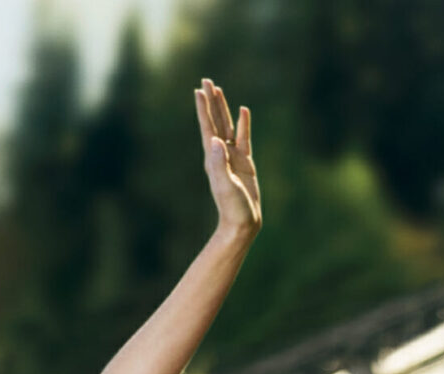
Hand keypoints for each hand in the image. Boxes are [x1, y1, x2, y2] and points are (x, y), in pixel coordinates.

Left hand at [195, 79, 259, 237]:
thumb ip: (219, 164)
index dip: (204, 108)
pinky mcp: (244, 161)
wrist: (242, 223)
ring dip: (223, 108)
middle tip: (207, 81)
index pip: (207, 127)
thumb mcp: (225, 185)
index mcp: (213, 158)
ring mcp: (232, 157)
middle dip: (211, 101)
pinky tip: (243, 111)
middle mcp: (220, 154)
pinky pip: (243, 137)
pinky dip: (243, 123)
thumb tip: (214, 140)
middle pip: (215, 121)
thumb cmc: (232, 207)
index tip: (199, 90)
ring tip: (219, 90)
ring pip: (228, 125)